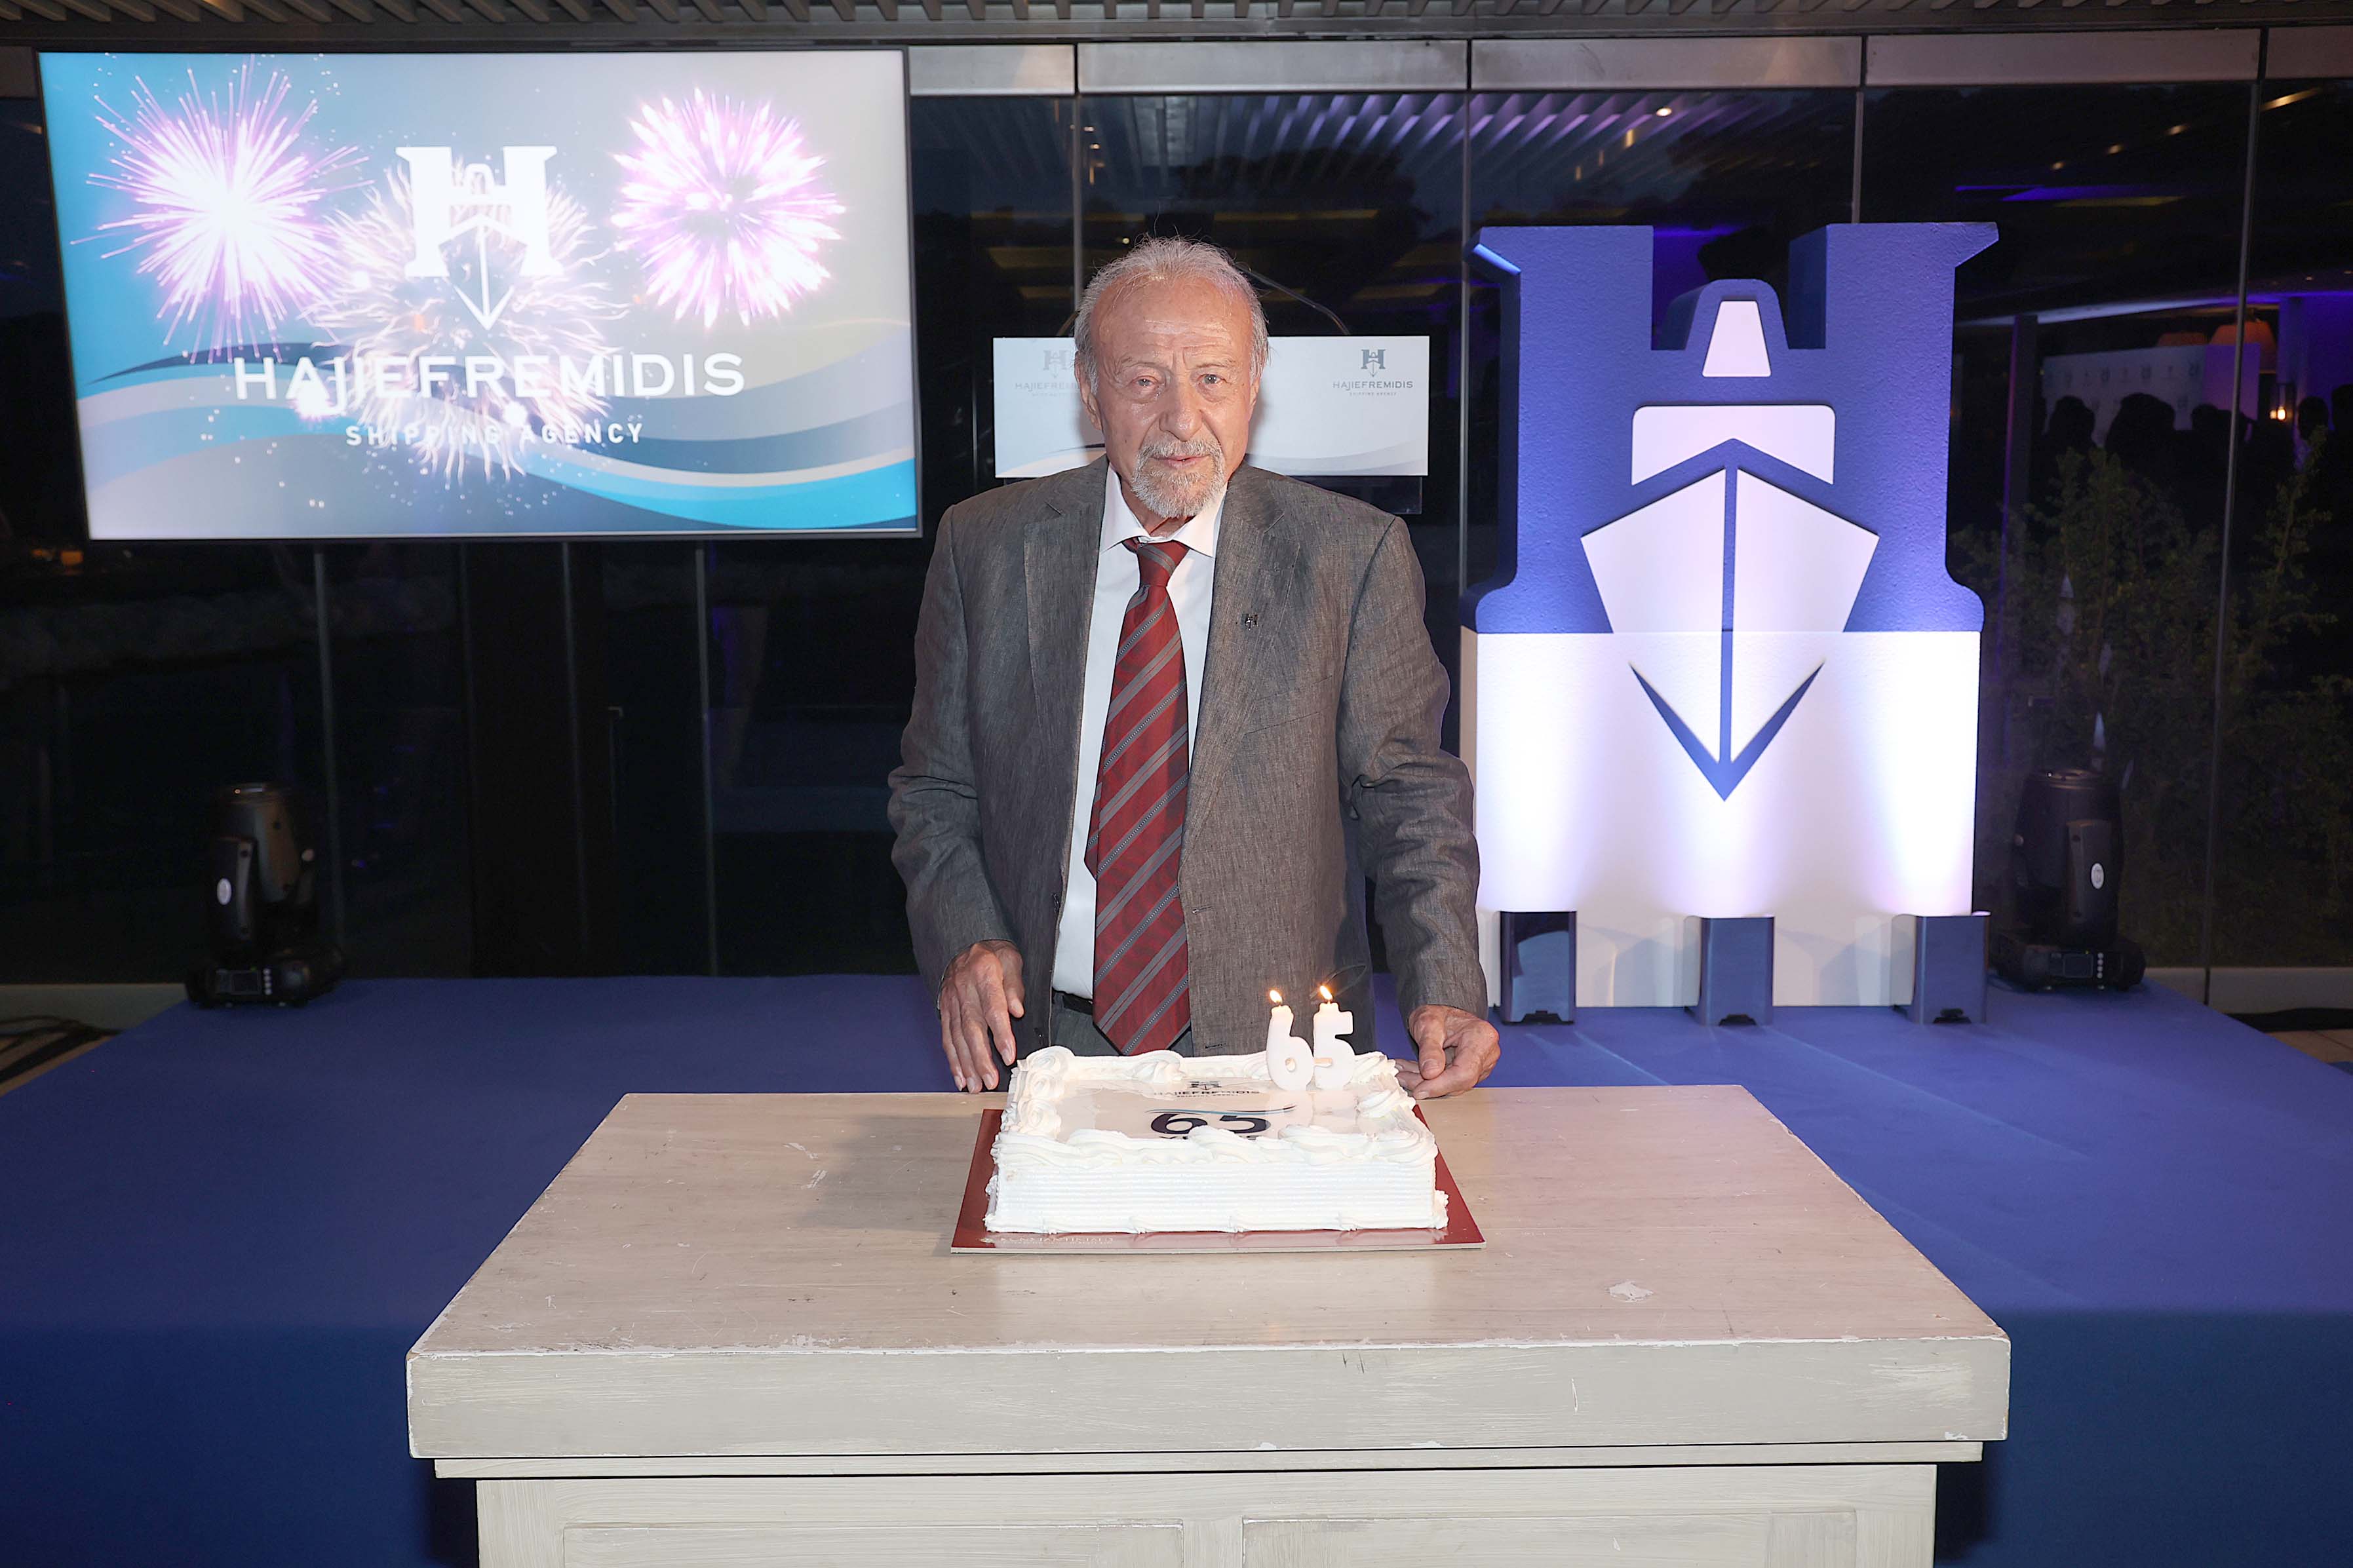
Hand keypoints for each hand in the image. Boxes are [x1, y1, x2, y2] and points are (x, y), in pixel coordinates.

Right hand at [939, 940, 1025, 1091]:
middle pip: (971, 1028)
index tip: (1008, 1055)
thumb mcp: (1011, 959)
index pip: (992, 1008)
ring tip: (975, 1086)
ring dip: (966, 1064)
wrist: (965, 943)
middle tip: (990, 1080)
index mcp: (983, 974)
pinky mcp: (944, 1010)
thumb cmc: (993, 954)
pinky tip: (960, 1076)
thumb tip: (1017, 1009)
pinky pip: (946, 1037)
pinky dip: (953, 1059)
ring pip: (956, 1037)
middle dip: (980, 1058)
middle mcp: (963, 989)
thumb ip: (1015, 985)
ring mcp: (951, 1001)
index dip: (1000, 1034)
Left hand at [1397, 1004, 1499, 1098]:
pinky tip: (1414, 1073)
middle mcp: (1487, 1053)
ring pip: (1454, 1086)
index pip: (1464, 1072)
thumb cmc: (1438, 1014)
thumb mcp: (1427, 1024)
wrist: (1442, 1013)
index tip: (1419, 1089)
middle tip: (1403, 1077)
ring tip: (1405, 1073)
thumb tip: (1431, 1073)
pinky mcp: (1473, 1072)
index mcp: (1482, 1037)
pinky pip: (1451, 1083)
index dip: (1441, 1085)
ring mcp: (1482, 1064)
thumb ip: (1429, 1048)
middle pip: (1460, 1082)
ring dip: (1426, 1083)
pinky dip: (1430, 1081)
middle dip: (1429, 1084)